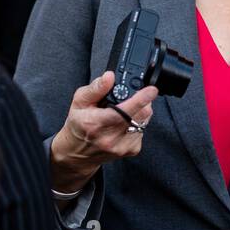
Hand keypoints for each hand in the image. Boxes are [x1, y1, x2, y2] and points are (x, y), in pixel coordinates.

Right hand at [49, 71, 158, 193]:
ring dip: (140, 112)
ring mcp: (122, 146)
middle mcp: (110, 137)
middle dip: (143, 101)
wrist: (77, 153)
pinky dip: (138, 123)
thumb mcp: (79, 102)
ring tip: (125, 111)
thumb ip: (95, 88)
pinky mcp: (131, 150)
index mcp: (96, 123)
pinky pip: (143, 130)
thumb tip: (109, 76)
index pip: (124, 111)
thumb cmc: (78, 125)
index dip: (141, 99)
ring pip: (144, 121)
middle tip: (135, 96)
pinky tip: (126, 123)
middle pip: (141, 115)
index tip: (151, 90)